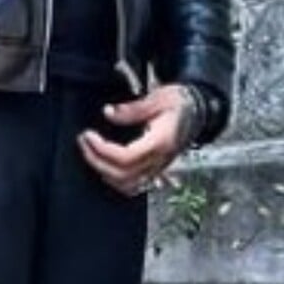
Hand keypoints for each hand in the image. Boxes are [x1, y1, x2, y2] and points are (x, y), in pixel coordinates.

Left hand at [77, 84, 203, 196]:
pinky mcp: (158, 169)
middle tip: (84, 142)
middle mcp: (160, 160)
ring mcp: (160, 167)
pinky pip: (136, 185)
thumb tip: (109, 113)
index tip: (88, 136)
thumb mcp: (157, 97)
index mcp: (160, 142)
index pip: (126, 157)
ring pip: (129, 186)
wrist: (199, 110)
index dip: (102, 150)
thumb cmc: (180, 102)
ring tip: (91, 154)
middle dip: (97, 161)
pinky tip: (106, 167)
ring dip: (105, 173)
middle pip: (123, 175)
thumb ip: (132, 109)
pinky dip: (118, 181)